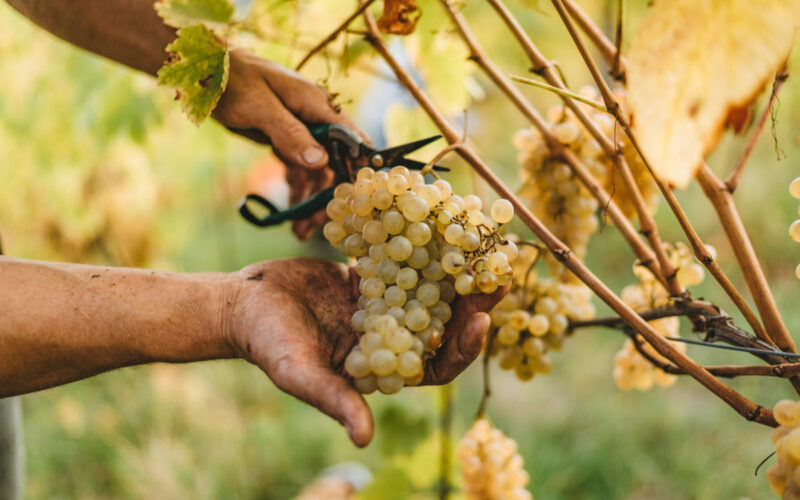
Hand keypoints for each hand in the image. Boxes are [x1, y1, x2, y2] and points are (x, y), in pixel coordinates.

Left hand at [213, 49, 367, 238]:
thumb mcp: (260, 107)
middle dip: (329, 194)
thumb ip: (290, 133)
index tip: (358, 197)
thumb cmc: (233, 80)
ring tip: (302, 231)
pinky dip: (296, 190)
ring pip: (315, 170)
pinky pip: (297, 168)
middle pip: (333, 161)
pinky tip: (292, 214)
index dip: (358, 166)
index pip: (349, 137)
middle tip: (320, 224)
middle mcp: (314, 118)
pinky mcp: (285, 139)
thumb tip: (320, 161)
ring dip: (310, 199)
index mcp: (315, 105)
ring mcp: (300, 130)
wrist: (206, 70)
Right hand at [224, 258, 505, 446]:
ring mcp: (384, 304)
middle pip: (443, 323)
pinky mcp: (372, 276)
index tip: (481, 320)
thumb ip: (334, 400)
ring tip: (482, 243)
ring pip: (430, 289)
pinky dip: (423, 244)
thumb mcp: (300, 374)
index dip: (463, 347)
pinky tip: (442, 222)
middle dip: (473, 302)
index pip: (436, 366)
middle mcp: (391, 337)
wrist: (244, 302)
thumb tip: (365, 439)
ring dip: (457, 270)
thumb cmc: (268, 345)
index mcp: (384, 369)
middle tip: (497, 274)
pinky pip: (405, 260)